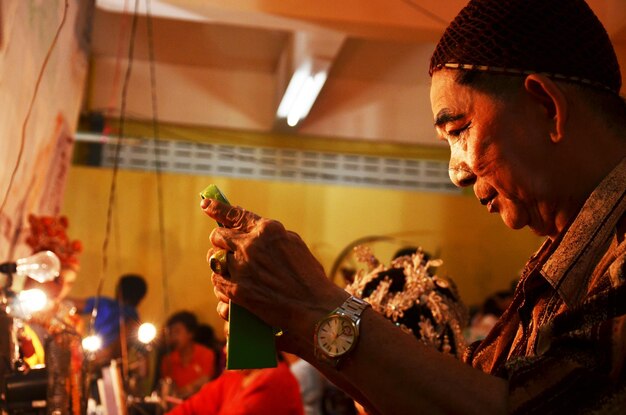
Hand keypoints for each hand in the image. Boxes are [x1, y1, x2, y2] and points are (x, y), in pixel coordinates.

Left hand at [201, 198, 347, 339]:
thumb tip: (253, 230)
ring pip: (215, 261)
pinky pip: (217, 283)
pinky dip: (223, 286)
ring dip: (222, 266)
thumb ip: (271, 236)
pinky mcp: (236, 291)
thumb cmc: (310, 278)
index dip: (218, 208)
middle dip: (220, 242)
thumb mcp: (294, 245)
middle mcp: (250, 246)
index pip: (235, 214)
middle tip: (225, 248)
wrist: (315, 309)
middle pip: (218, 236)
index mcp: (267, 230)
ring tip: (233, 273)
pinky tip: (232, 289)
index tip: (206, 204)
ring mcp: (241, 268)